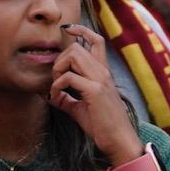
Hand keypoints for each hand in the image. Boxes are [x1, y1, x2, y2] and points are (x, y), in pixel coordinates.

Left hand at [48, 24, 141, 163]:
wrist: (119, 140)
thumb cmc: (103, 126)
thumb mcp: (81, 109)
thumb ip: (67, 99)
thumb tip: (50, 96)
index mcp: (103, 73)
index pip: (96, 41)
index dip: (81, 30)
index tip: (67, 30)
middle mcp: (103, 72)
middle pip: (77, 47)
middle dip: (59, 59)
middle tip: (55, 79)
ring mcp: (100, 80)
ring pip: (73, 55)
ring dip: (57, 69)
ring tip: (56, 87)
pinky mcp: (95, 91)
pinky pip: (68, 78)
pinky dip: (56, 86)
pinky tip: (55, 97)